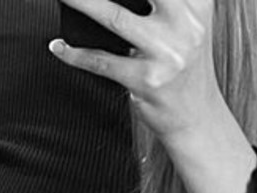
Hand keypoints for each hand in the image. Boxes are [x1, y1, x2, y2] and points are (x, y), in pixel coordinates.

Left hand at [51, 0, 222, 143]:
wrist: (196, 118)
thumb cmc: (184, 65)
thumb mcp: (189, 23)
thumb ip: (168, 1)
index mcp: (197, 4)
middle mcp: (186, 25)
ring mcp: (166, 54)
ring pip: (114, 17)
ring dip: (81, 2)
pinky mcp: (147, 81)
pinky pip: (102, 62)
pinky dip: (75, 54)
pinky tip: (59, 46)